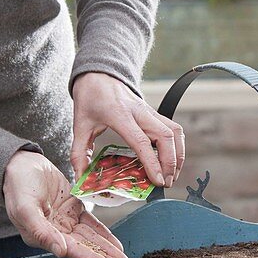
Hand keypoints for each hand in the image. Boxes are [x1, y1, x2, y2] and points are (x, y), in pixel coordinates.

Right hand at [2, 150, 129, 257]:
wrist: (21, 164)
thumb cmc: (17, 185)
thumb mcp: (25, 208)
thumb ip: (42, 231)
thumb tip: (61, 252)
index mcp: (42, 236)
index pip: (72, 251)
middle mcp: (55, 232)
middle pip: (85, 248)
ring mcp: (65, 221)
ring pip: (90, 238)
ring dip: (107, 249)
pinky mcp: (73, 208)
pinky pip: (91, 224)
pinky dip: (104, 233)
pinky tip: (115, 243)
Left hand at [71, 72, 183, 187]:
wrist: (99, 74)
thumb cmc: (90, 97)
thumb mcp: (79, 125)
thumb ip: (79, 153)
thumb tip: (80, 178)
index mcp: (120, 115)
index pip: (141, 141)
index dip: (152, 163)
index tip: (157, 181)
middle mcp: (139, 112)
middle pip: (166, 137)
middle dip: (171, 163)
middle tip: (165, 182)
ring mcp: (149, 111)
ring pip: (175, 132)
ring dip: (178, 155)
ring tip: (171, 174)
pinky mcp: (154, 113)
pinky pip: (173, 128)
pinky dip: (177, 146)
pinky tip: (171, 160)